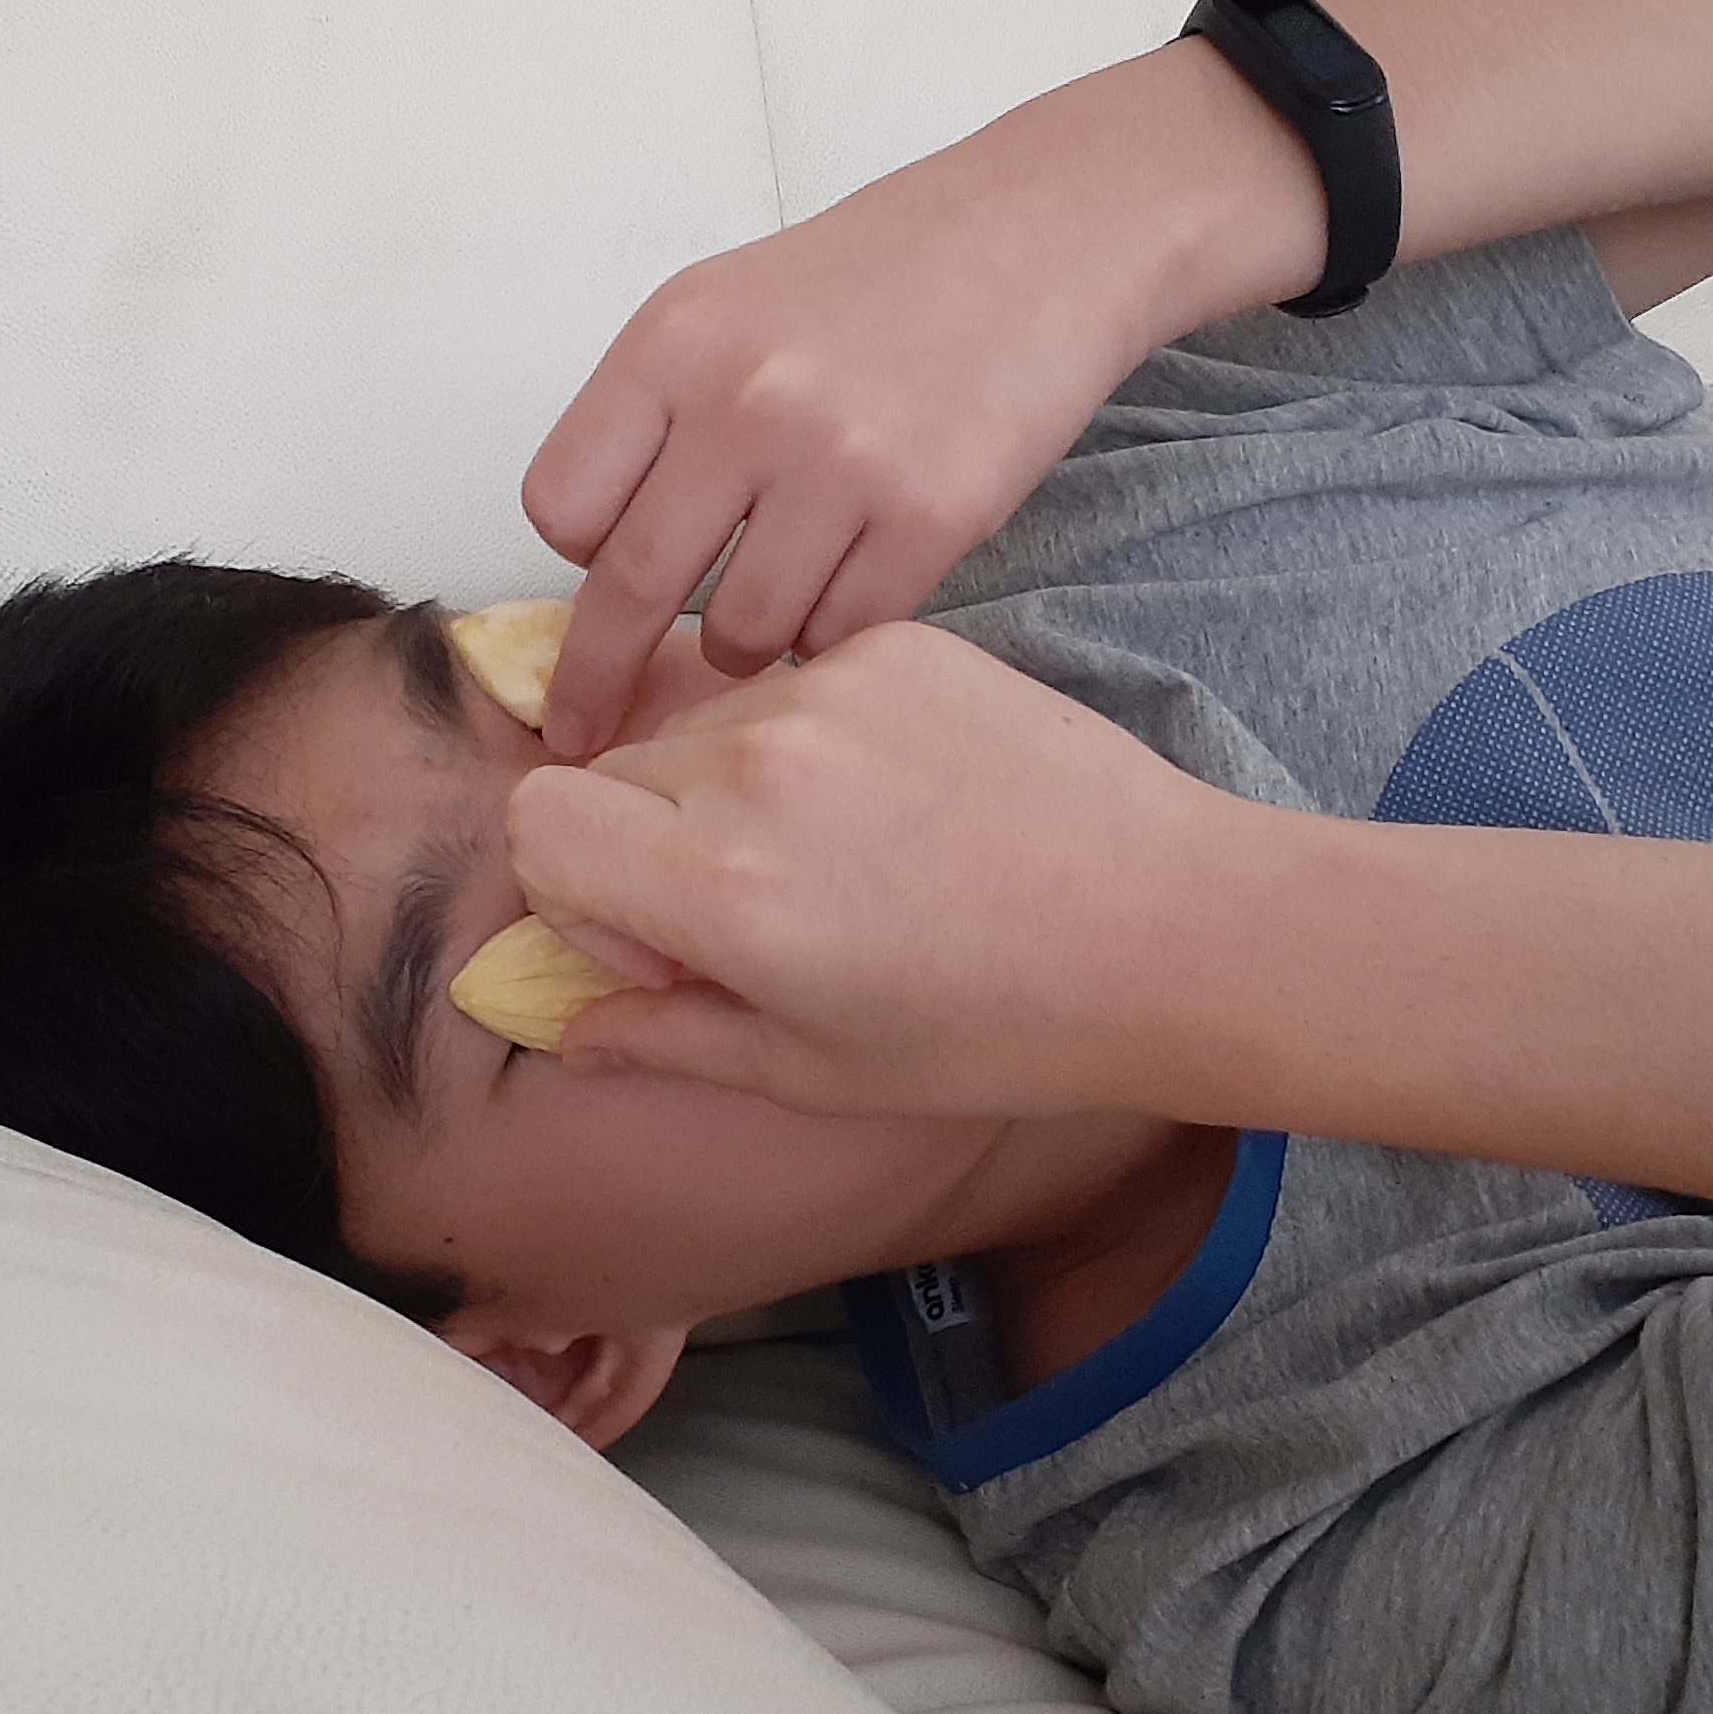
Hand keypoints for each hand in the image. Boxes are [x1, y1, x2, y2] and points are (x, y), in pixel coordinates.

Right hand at [501, 621, 1252, 1116]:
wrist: (1172, 929)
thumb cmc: (1006, 1024)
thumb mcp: (815, 1071)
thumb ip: (668, 1037)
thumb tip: (572, 1027)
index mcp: (718, 883)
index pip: (539, 822)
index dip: (576, 893)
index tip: (663, 943)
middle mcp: (755, 765)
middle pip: (612, 768)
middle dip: (648, 842)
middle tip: (763, 912)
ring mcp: (829, 688)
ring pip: (703, 721)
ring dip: (732, 788)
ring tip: (852, 858)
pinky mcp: (897, 642)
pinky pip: (797, 681)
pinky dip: (818, 738)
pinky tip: (908, 806)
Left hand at [519, 73, 1268, 756]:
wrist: (1045, 235)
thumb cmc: (882, 275)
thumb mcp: (730, 304)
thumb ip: (657, 415)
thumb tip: (596, 557)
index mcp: (674, 342)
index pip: (562, 506)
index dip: (582, 555)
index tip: (604, 576)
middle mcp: (745, 401)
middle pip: (632, 590)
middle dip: (604, 679)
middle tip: (587, 733)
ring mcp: (840, 463)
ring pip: (741, 633)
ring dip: (748, 644)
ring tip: (784, 595)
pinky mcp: (932, 515)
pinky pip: (842, 633)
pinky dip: (835, 632)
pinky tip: (856, 582)